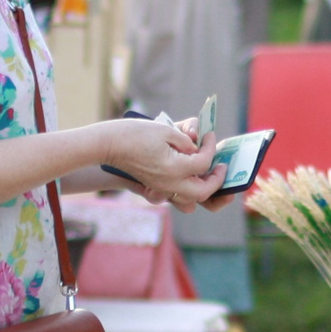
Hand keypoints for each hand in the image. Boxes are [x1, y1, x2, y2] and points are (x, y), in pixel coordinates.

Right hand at [102, 116, 218, 208]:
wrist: (109, 145)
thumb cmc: (135, 134)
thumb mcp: (166, 131)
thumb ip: (186, 142)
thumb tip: (198, 151)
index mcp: (173, 168)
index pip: (203, 163)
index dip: (211, 147)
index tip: (210, 136)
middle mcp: (169, 183)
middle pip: (203, 192)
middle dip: (216, 181)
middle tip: (221, 166)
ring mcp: (162, 187)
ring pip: (191, 200)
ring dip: (204, 188)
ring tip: (210, 174)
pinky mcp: (156, 187)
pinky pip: (179, 196)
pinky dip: (190, 188)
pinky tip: (193, 175)